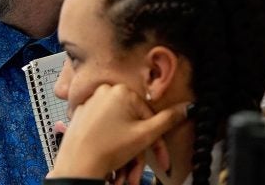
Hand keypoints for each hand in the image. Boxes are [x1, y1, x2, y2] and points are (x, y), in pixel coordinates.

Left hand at [47, 83, 187, 182]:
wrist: (77, 165)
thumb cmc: (108, 149)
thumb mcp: (145, 135)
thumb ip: (168, 120)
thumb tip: (187, 107)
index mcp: (121, 91)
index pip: (148, 116)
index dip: (157, 143)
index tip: (161, 160)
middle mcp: (104, 92)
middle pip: (132, 124)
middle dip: (139, 152)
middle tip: (139, 172)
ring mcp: (90, 103)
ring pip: (118, 130)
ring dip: (126, 154)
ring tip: (124, 174)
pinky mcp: (81, 116)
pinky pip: (103, 130)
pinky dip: (111, 146)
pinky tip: (111, 164)